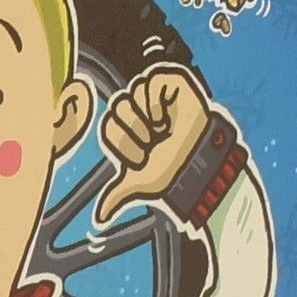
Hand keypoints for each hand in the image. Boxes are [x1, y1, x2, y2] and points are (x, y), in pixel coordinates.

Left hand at [93, 64, 212, 225]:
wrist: (196, 164)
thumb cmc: (171, 171)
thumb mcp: (138, 183)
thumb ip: (116, 196)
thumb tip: (99, 218)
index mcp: (124, 126)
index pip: (108, 124)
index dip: (124, 144)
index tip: (142, 156)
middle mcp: (136, 106)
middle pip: (117, 107)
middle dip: (136, 132)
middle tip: (155, 141)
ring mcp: (152, 92)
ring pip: (132, 93)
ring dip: (150, 118)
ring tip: (166, 128)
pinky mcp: (169, 79)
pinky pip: (150, 81)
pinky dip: (159, 101)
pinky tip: (171, 114)